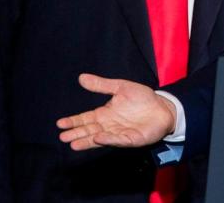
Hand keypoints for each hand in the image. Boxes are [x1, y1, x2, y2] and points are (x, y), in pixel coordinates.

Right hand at [57, 73, 176, 150]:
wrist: (163, 107)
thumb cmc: (142, 98)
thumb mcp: (120, 87)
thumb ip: (101, 85)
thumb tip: (81, 77)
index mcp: (105, 114)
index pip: (85, 118)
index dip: (73, 121)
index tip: (60, 123)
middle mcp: (109, 126)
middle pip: (89, 130)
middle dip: (76, 134)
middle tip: (63, 137)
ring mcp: (119, 133)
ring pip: (100, 139)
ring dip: (87, 141)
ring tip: (73, 144)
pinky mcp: (131, 139)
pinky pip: (118, 140)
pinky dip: (108, 139)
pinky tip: (99, 138)